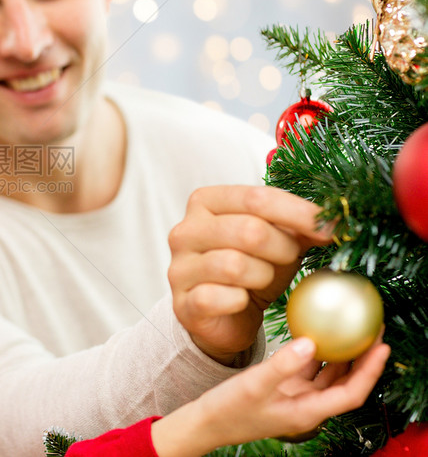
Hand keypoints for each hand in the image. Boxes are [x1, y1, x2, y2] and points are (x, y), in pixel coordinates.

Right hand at [151, 335, 390, 456]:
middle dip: (363, 359)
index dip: (370, 371)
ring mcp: (296, 397)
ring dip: (344, 355)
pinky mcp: (284, 388)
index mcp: (307, 412)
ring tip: (353, 329)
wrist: (206, 422)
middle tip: (374, 329)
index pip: (351, 393)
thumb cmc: (228, 410)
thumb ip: (282, 364)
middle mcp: (307, 406)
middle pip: (346, 383)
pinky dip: (318, 353)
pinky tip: (318, 333)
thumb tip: (310, 342)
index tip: (381, 346)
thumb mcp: (254, 385)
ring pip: (330, 376)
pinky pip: (309, 369)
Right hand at [168, 185, 332, 364]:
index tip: (332, 228)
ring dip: (263, 276)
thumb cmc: (253, 270)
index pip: (256, 197)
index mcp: (206, 202)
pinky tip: (242, 301)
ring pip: (234, 265)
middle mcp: (185, 230)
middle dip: (283, 248)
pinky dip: (240, 301)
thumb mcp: (278, 240)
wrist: (226, 316)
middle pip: (248, 230)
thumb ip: (299, 225)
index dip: (299, 212)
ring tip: (263, 280)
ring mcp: (179, 267)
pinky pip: (219, 298)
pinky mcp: (182, 303)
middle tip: (292, 258)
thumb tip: (334, 220)